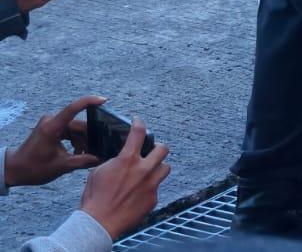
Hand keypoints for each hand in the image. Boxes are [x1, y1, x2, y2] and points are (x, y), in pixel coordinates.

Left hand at [2, 95, 104, 187]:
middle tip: (99, 149)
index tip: (104, 100)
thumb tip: (101, 158)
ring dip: (82, 141)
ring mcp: (50, 125)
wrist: (14, 170)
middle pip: (78, 124)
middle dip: (89, 136)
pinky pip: (69, 132)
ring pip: (75, 129)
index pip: (73, 108)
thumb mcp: (61, 166)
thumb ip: (83, 161)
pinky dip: (75, 142)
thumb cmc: (33, 168)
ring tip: (87, 155)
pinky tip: (79, 153)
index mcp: (52, 127)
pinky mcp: (51, 130)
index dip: (89, 102)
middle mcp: (51, 122)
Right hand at [79, 119, 169, 239]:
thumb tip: (120, 158)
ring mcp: (151, 185)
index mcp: (127, 160)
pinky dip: (149, 188)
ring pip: (165, 168)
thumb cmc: (95, 197)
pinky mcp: (153, 199)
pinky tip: (138, 193)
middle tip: (151, 151)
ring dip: (158, 168)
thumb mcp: (99, 172)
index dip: (139, 122)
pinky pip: (157, 188)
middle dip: (158, 147)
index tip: (138, 120)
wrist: (100, 222)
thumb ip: (114, 162)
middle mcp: (144, 170)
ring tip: (148, 172)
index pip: (138, 133)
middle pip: (163, 149)